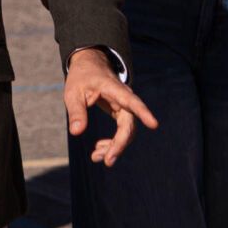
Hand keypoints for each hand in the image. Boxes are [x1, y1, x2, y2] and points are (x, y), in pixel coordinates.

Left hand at [64, 48, 158, 166]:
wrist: (89, 67)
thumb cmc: (81, 78)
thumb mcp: (73, 92)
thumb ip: (76, 111)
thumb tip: (76, 132)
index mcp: (114, 89)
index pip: (131, 101)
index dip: (143, 113)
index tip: (154, 124)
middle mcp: (124, 98)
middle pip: (128, 124)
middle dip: (119, 144)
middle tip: (107, 161)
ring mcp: (124, 106)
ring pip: (126, 131)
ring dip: (114, 146)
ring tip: (96, 157)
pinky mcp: (121, 113)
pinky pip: (122, 131)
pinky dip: (112, 142)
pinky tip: (99, 148)